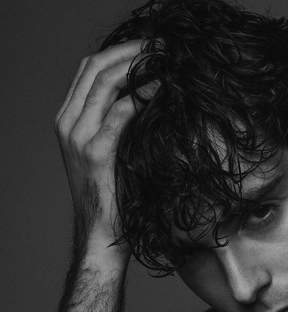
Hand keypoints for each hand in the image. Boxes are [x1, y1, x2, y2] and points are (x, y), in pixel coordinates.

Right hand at [54, 40, 145, 256]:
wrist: (101, 233)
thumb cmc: (113, 195)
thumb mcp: (110, 153)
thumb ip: (117, 125)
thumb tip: (146, 97)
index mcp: (69, 119)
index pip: (89, 69)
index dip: (120, 52)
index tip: (151, 47)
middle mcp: (68, 123)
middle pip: (95, 67)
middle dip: (130, 51)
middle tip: (161, 47)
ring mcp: (77, 137)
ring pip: (104, 82)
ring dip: (137, 65)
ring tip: (165, 61)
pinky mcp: (94, 153)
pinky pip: (119, 113)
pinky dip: (141, 96)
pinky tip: (161, 90)